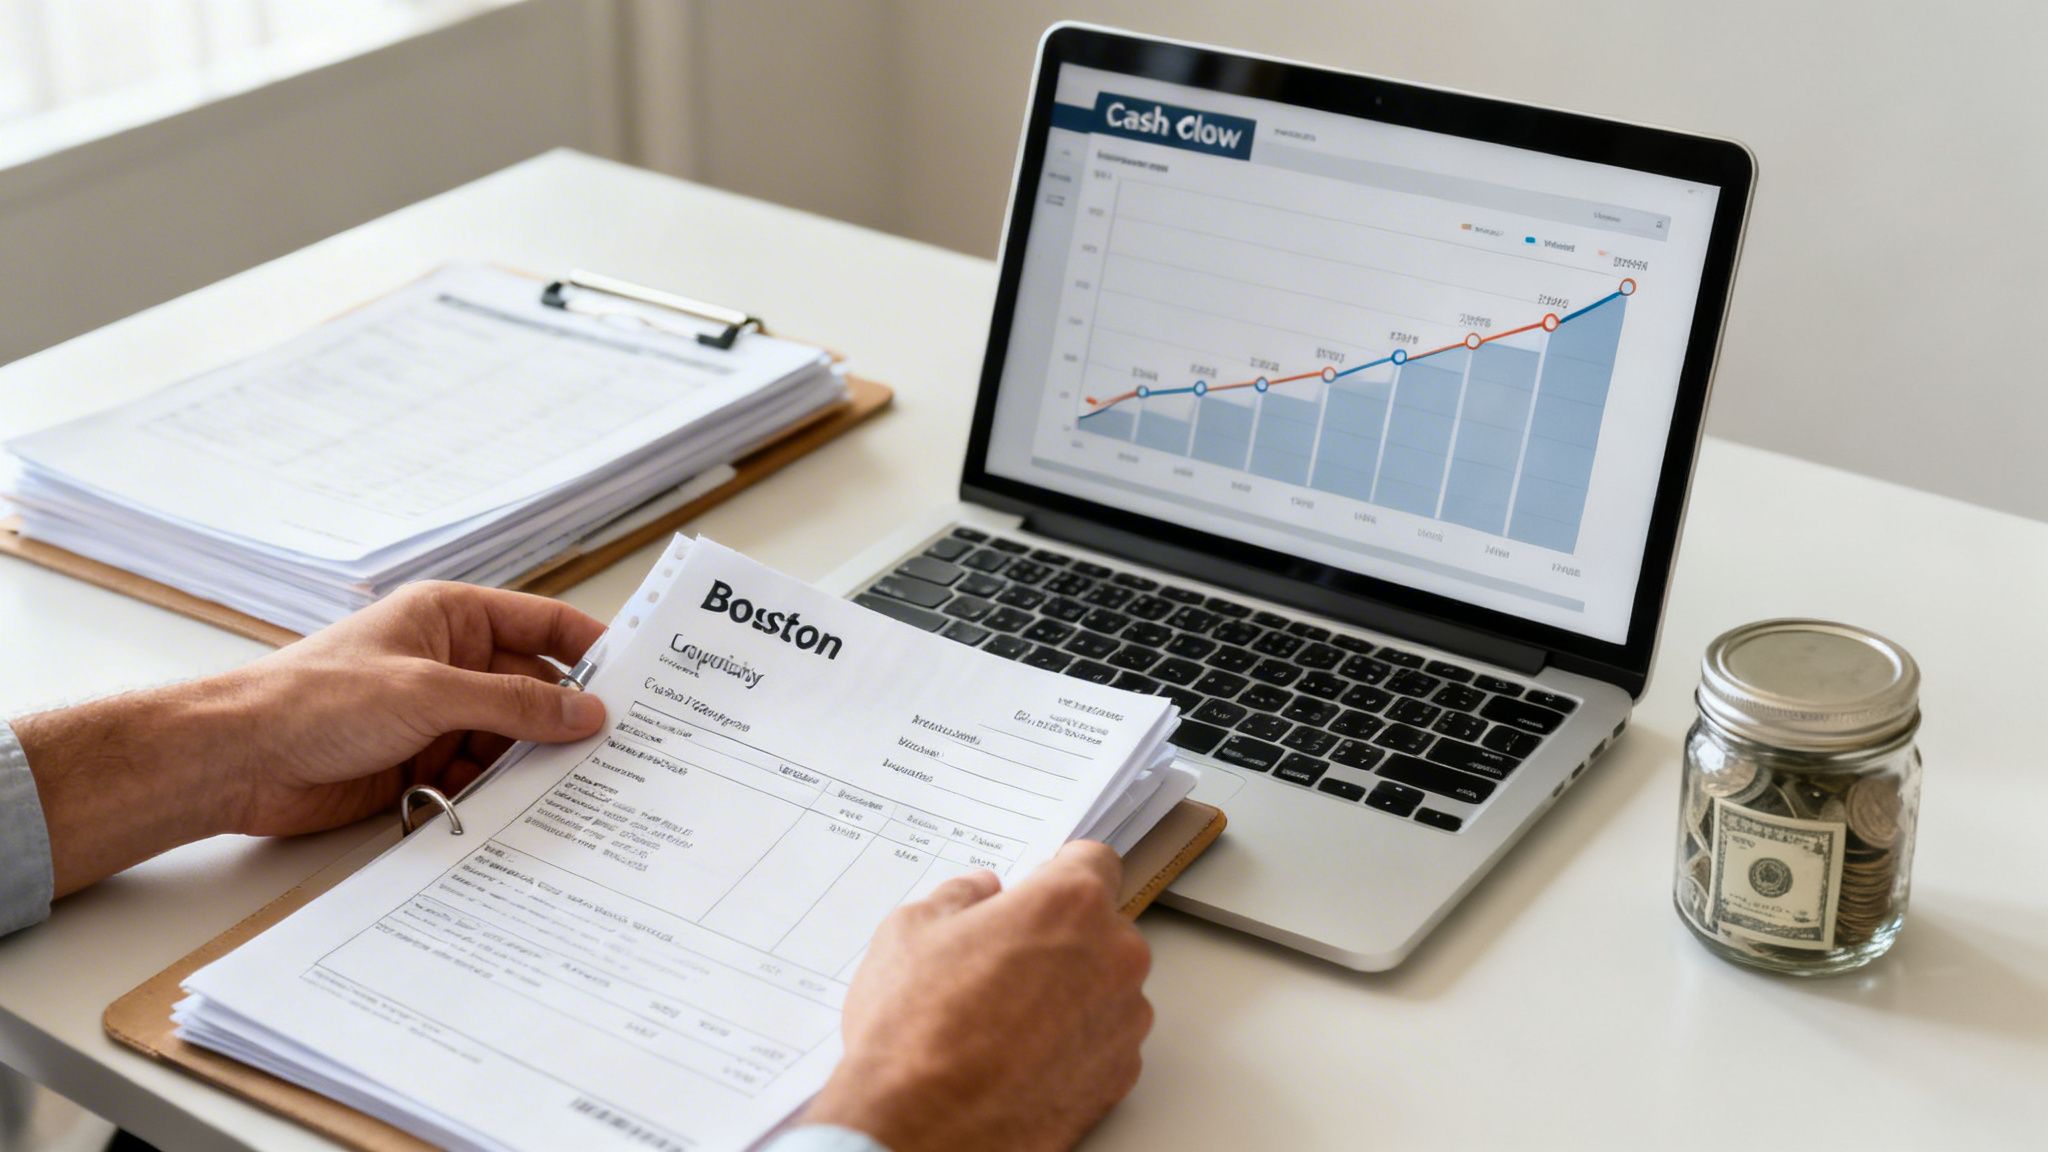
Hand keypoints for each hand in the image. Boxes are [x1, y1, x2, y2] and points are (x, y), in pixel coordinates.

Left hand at [217, 581, 606, 836]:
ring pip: (512, 739)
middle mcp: (449, 663)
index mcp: (451, 617)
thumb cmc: (316, 700)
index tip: (643, 678)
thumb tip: (589, 713)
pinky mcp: (421, 764)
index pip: (543, 621)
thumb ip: (515, 704)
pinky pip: (482, 776)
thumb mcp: (430, 693)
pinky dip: (501, 794)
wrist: (237, 761)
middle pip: (534, 687)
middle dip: (570, 718)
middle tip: (626, 748)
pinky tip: (527, 813)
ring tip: (584, 788)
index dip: (593, 647)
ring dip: (535, 763)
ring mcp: (436, 715)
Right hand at [801, 841, 1152, 1151]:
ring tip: (1004, 1017)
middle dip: (1060, 936)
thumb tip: (979, 892)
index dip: (1059, 871)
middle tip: (1003, 961)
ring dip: (1071, 990)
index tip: (1039, 887)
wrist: (921, 1131)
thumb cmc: (915, 1032)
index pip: (1094, 860)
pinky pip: (1104, 1038)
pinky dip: (1074, 1041)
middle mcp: (1114, 956)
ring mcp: (1124, 1020)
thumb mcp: (911, 930)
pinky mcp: (1121, 1075)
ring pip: (1106, 984)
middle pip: (1101, 926)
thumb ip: (959, 896)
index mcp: (1069, 904)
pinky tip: (1020, 1054)